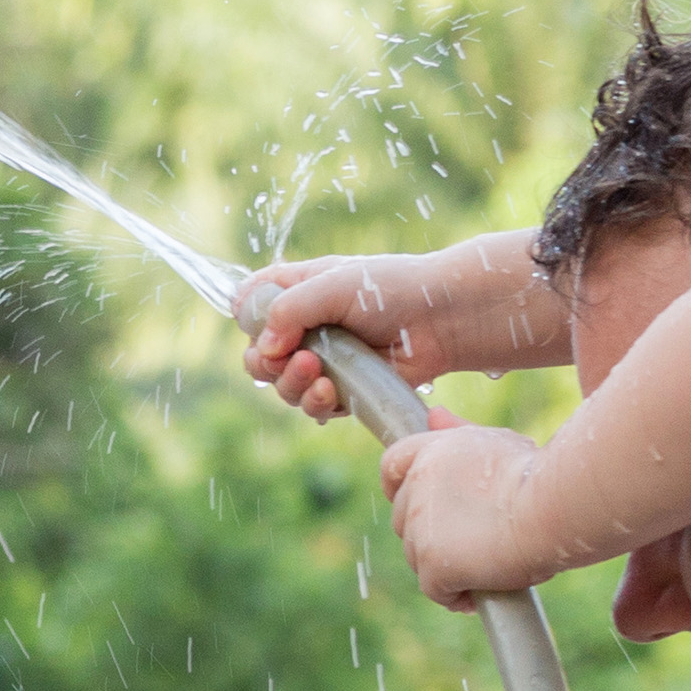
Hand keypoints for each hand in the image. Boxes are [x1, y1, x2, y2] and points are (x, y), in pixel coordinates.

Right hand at [235, 254, 381, 417]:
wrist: (441, 318)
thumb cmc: (390, 288)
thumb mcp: (332, 284)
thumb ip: (288, 310)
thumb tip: (261, 350)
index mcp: (295, 292)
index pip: (250, 307)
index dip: (248, 322)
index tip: (261, 327)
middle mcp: (304, 328)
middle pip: (258, 357)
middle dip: (268, 364)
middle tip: (298, 359)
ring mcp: (323, 362)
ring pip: (283, 387)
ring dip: (292, 385)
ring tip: (318, 375)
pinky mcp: (344, 390)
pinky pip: (314, 406)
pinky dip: (316, 403)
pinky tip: (330, 391)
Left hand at [373, 418, 546, 601]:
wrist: (555, 506)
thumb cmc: (539, 475)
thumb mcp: (498, 442)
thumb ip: (459, 432)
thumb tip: (435, 416)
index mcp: (431, 450)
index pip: (392, 466)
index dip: (398, 488)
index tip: (417, 504)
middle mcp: (417, 483)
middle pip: (404, 518)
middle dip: (429, 534)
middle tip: (470, 544)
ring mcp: (421, 525)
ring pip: (417, 557)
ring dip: (444, 566)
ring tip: (483, 570)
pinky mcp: (432, 563)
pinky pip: (437, 590)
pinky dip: (455, 597)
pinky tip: (477, 597)